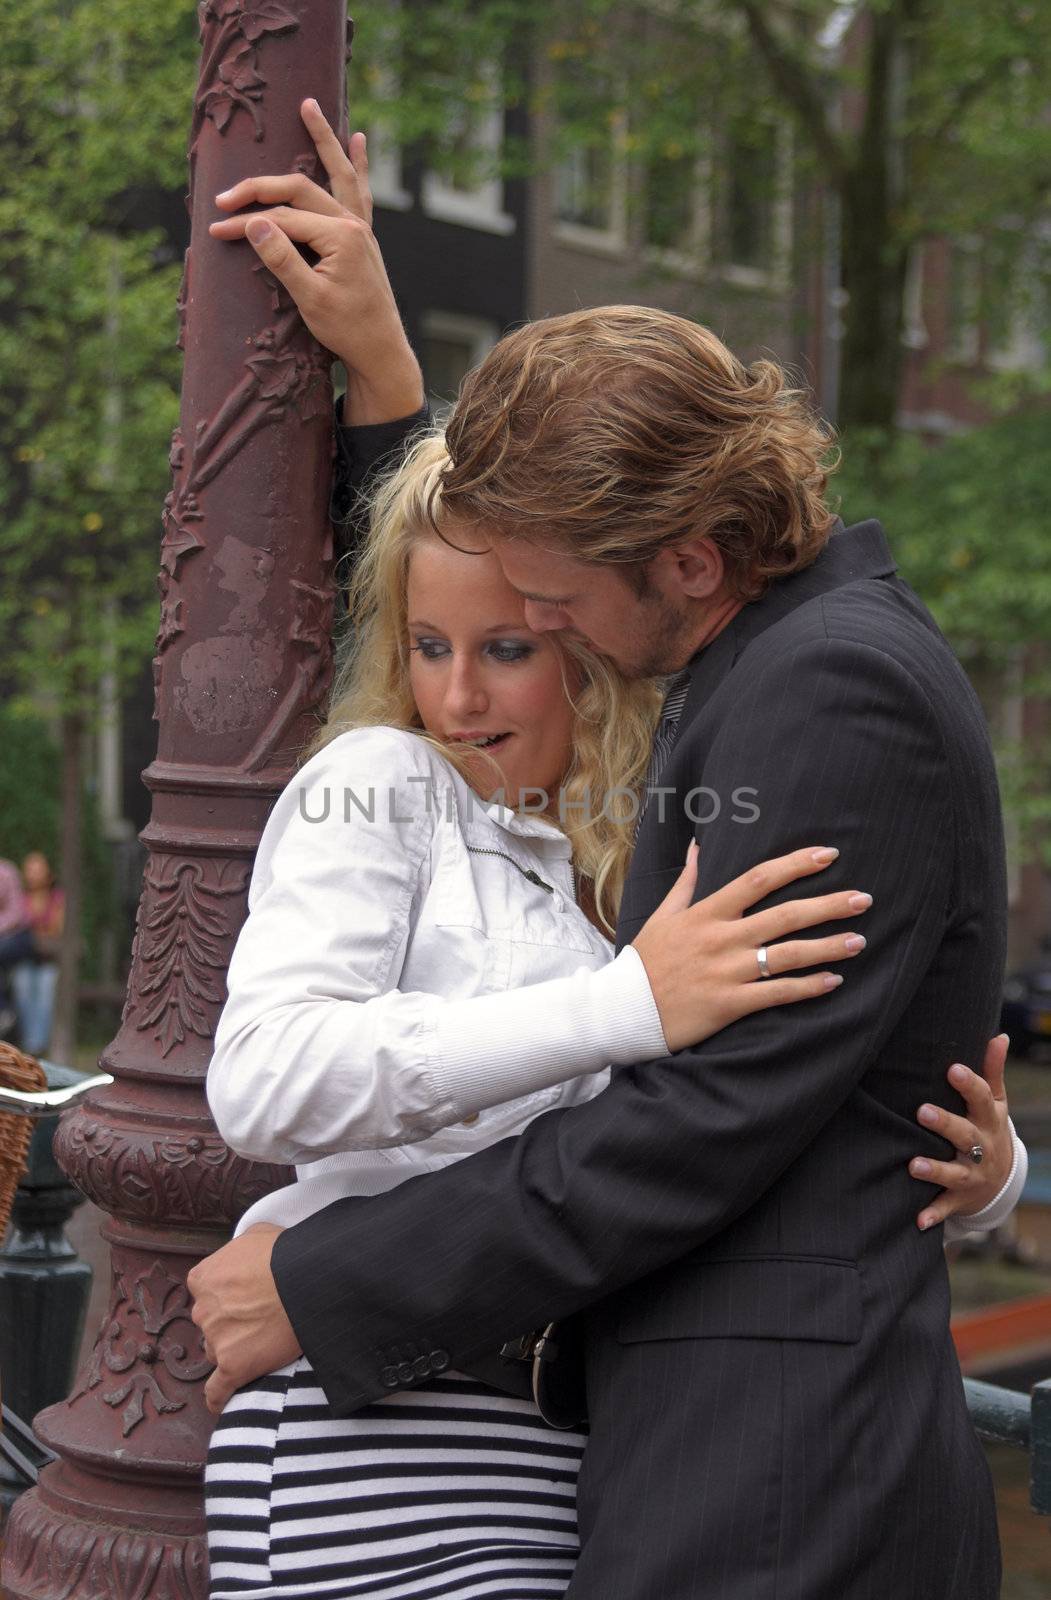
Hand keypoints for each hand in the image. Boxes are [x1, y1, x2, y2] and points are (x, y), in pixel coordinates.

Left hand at [187, 1223, 300, 1413]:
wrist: (307, 1280)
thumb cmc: (286, 1253)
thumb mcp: (258, 1233)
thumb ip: (238, 1248)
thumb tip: (242, 1256)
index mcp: (203, 1278)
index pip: (204, 1293)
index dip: (225, 1295)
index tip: (244, 1297)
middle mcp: (203, 1310)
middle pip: (210, 1324)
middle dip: (228, 1323)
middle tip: (258, 1319)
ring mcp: (217, 1340)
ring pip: (216, 1352)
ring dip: (233, 1351)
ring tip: (261, 1346)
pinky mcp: (233, 1367)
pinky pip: (217, 1391)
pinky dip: (219, 1397)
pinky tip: (226, 1399)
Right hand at [209, 98, 423, 424]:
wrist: (380, 352)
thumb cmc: (346, 330)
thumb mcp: (309, 300)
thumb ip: (282, 259)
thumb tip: (253, 223)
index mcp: (341, 236)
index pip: (282, 219)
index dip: (245, 223)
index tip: (214, 232)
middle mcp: (353, 224)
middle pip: (299, 190)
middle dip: (260, 188)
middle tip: (223, 195)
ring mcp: (361, 229)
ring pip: (334, 175)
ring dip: (323, 140)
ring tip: (310, 106)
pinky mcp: (362, 237)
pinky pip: (358, 192)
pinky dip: (357, 165)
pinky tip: (358, 141)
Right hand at [632, 843, 869, 1052]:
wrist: (624, 1009)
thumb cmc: (646, 961)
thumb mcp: (663, 915)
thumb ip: (686, 882)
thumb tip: (697, 846)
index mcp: (706, 913)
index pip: (758, 879)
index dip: (796, 865)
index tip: (828, 855)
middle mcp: (721, 938)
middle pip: (785, 914)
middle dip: (828, 905)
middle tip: (864, 899)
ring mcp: (727, 972)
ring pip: (788, 954)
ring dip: (828, 947)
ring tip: (860, 940)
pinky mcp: (729, 1004)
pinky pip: (777, 993)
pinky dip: (807, 987)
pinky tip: (833, 981)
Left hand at [909, 1034, 1012, 1229]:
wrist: (1001, 1181)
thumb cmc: (989, 1129)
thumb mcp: (997, 1103)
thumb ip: (992, 1071)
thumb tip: (997, 1035)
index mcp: (990, 1121)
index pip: (983, 1099)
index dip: (969, 1084)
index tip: (952, 1068)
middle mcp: (983, 1148)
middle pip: (965, 1134)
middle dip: (945, 1123)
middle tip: (921, 1111)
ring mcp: (972, 1174)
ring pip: (955, 1172)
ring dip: (935, 1169)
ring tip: (913, 1164)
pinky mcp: (960, 1197)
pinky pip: (946, 1207)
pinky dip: (933, 1215)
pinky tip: (918, 1220)